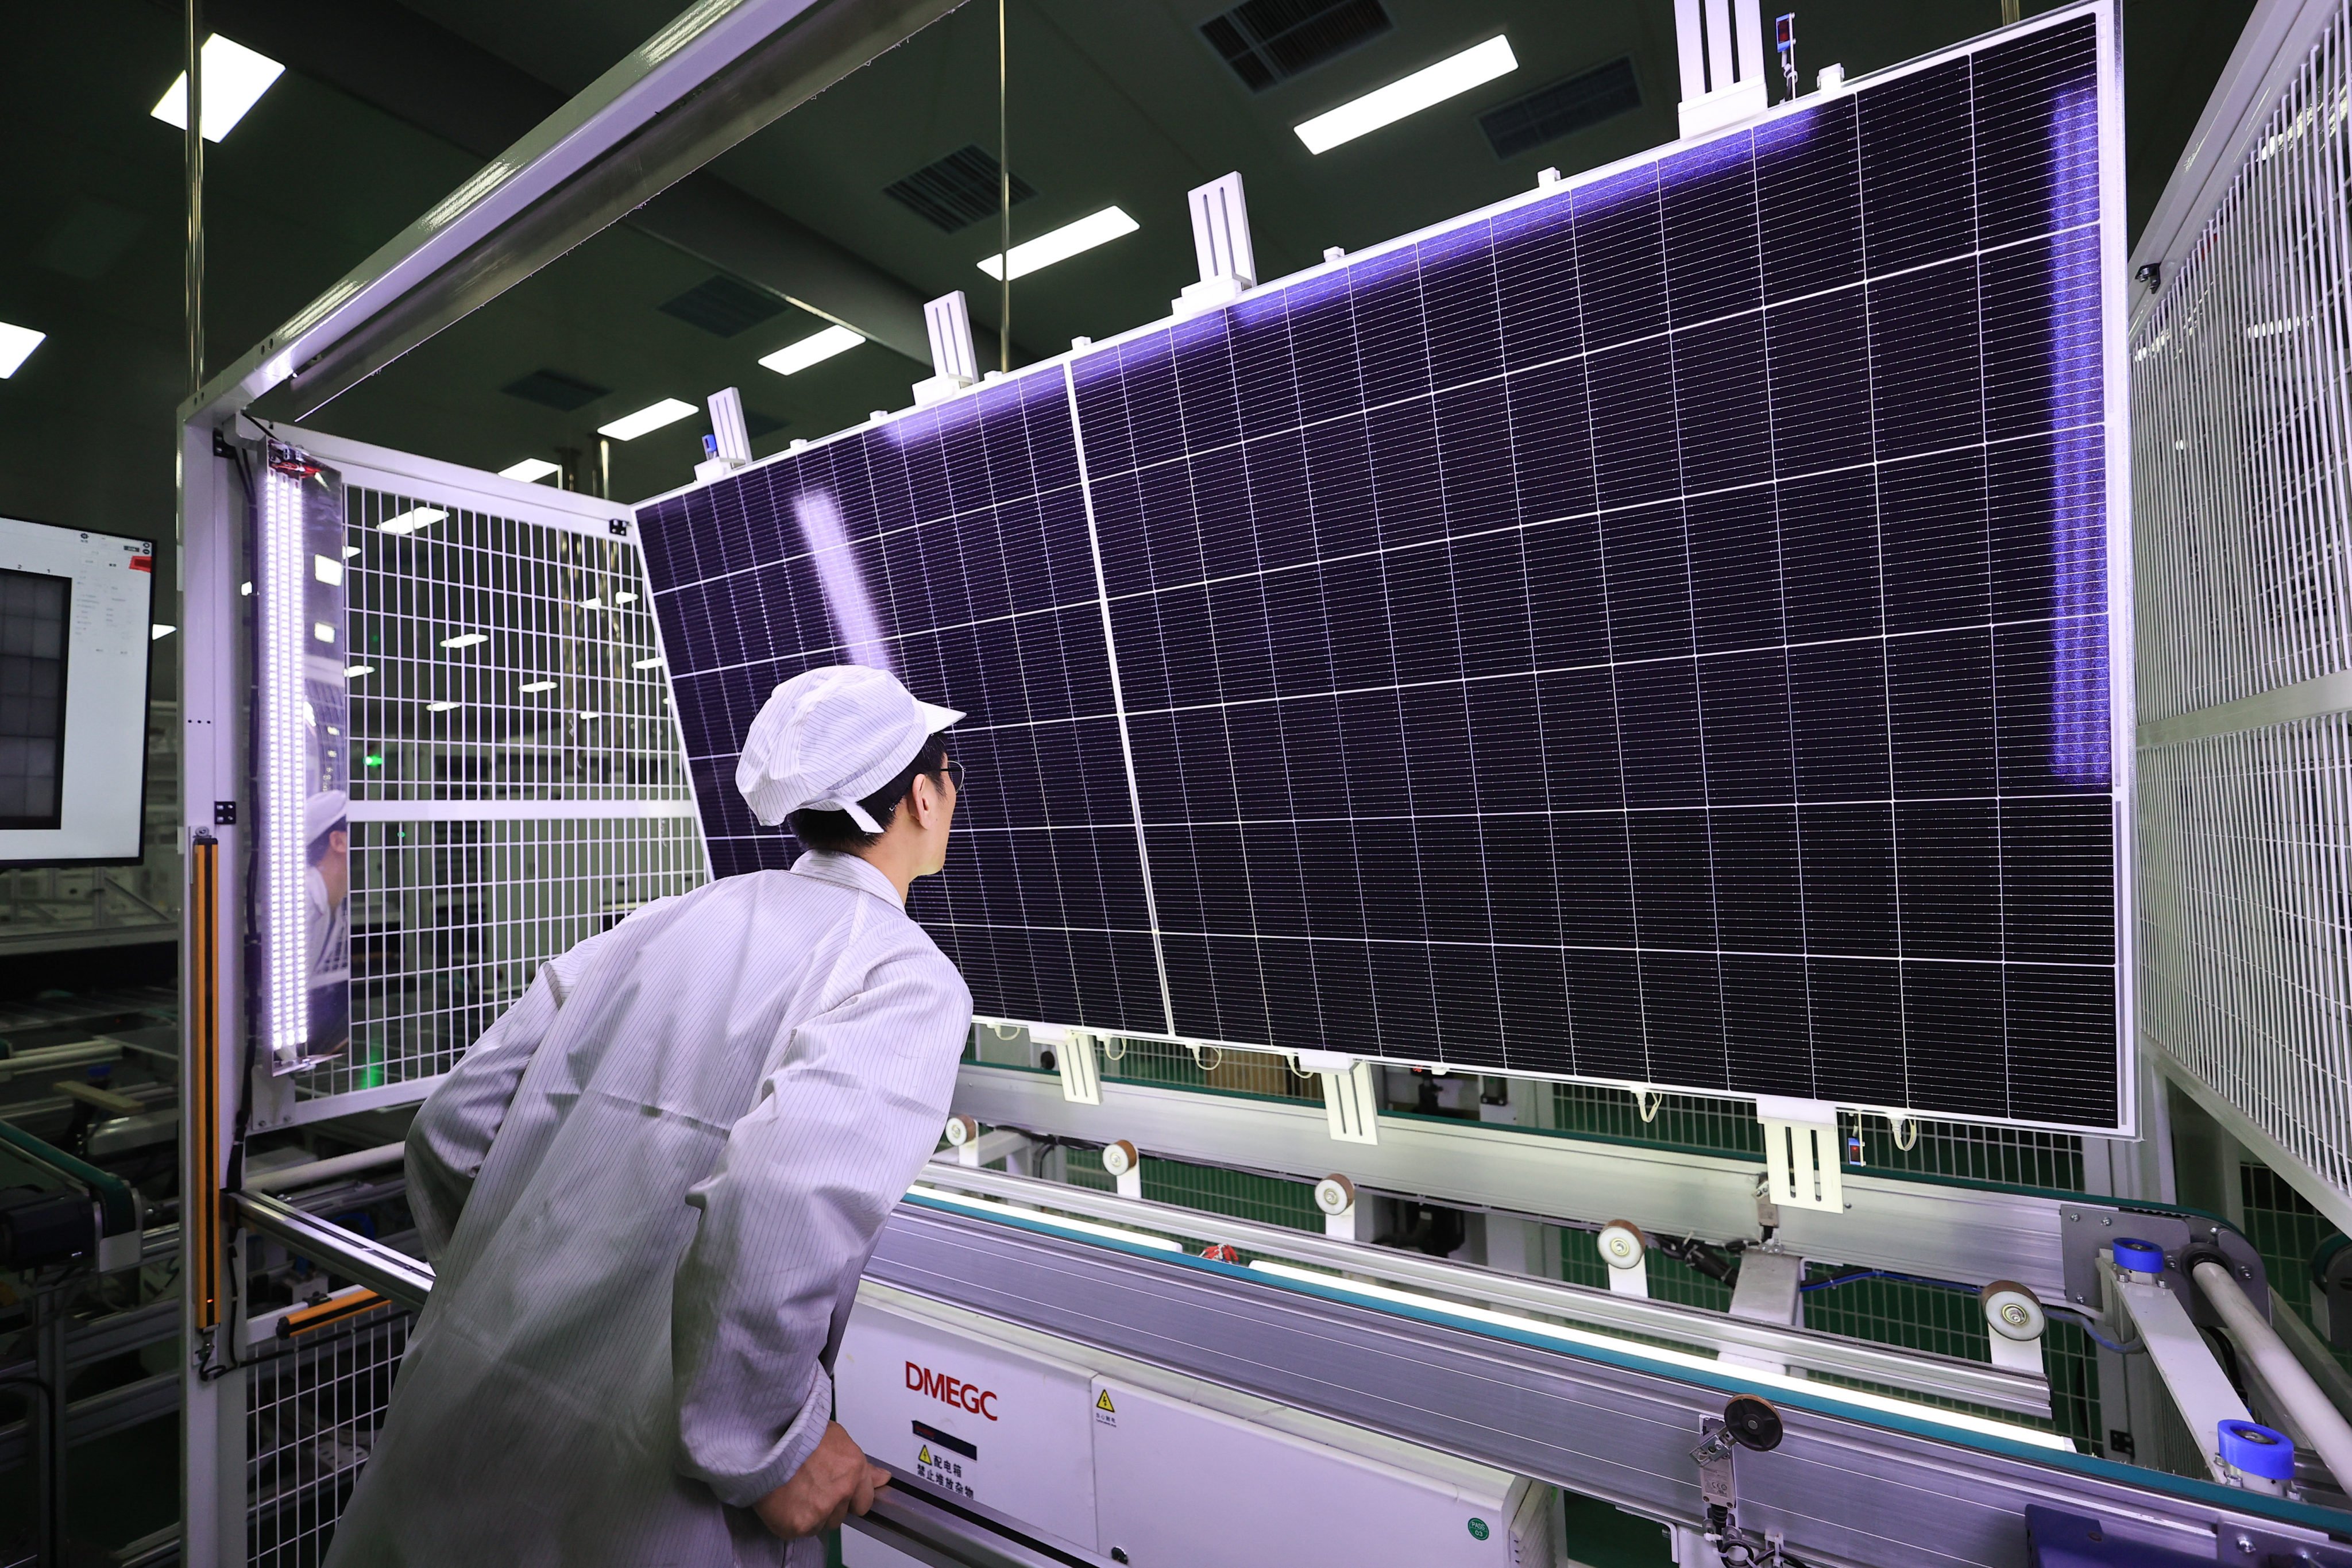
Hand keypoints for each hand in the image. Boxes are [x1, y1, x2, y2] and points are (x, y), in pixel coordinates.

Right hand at [753, 1421, 890, 1539]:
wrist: (763, 1440)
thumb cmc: (795, 1432)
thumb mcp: (835, 1437)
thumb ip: (860, 1464)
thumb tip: (882, 1478)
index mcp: (854, 1468)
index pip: (864, 1501)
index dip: (849, 1498)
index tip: (837, 1493)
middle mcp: (842, 1491)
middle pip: (840, 1515)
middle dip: (827, 1505)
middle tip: (807, 1486)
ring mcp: (821, 1510)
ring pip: (820, 1525)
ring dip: (809, 1514)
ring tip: (793, 1490)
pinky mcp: (799, 1525)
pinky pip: (799, 1531)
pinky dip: (789, 1521)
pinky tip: (782, 1500)